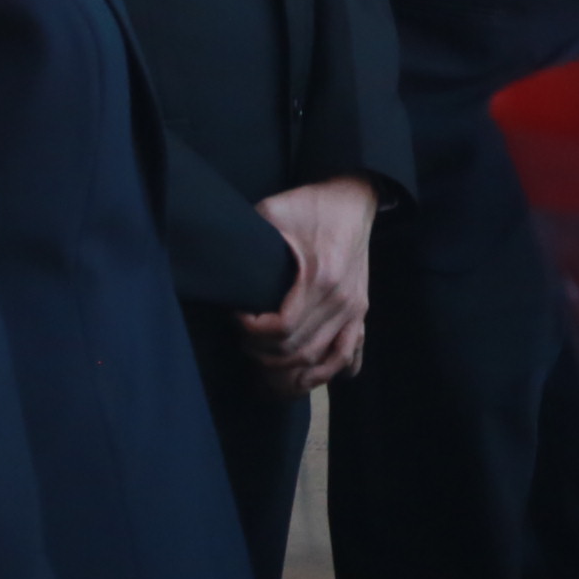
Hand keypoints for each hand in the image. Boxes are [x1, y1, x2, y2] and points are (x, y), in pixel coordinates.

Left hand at [238, 178, 376, 396]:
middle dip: (263, 356)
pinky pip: (349, 355)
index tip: (236, 317)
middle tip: (243, 342)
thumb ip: (249, 237)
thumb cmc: (311, 204)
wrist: (353, 198)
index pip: (282, 328)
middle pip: (298, 350)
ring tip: (264, 373)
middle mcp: (342, 300)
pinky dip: (328, 374)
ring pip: (322, 361)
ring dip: (291, 374)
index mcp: (320, 277)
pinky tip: (306, 380)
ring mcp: (355, 309)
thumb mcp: (274, 211)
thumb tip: (217, 260)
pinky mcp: (361, 311)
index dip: (252, 332)